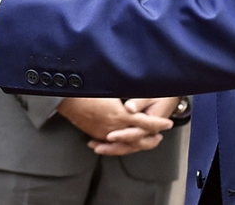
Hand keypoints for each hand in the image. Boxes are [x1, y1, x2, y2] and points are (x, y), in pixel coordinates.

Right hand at [56, 97, 172, 155]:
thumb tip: (143, 99)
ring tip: (144, 140)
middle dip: (150, 139)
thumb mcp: (111, 89)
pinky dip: (121, 145)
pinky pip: (111, 144)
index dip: (159, 124)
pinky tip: (123, 142)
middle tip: (159, 136)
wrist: (66, 97)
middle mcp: (114, 128)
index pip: (146, 123)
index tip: (169, 123)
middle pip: (138, 139)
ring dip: (137, 143)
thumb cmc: (88, 90)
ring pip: (125, 144)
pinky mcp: (95, 134)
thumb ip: (129, 96)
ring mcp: (104, 133)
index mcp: (121, 115)